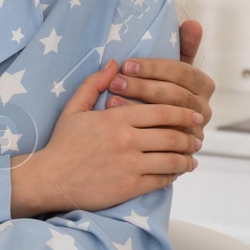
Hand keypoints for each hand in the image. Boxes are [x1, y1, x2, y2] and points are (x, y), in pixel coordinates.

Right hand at [11, 60, 199, 216]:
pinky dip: (174, 175)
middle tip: (198, 137)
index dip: (183, 113)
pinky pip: (162, 179)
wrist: (50, 179)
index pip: (162, 111)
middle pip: (172, 135)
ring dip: (188, 158)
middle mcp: (127, 140)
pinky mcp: (130, 186)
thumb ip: (94, 83)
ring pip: (172, 159)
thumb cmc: (62, 143)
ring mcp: (130, 164)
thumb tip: (114, 63)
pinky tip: (177, 173)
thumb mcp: (74, 108)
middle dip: (190, 136)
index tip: (196, 115)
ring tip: (193, 157)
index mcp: (117, 118)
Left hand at [106, 19, 215, 140]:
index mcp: (203, 84)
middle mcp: (203, 108)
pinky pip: (162, 139)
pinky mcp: (183, 152)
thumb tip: (193, 23)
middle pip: (175, 95)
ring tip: (111, 100)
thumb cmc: (160, 91)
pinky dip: (140, 129)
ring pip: (168, 117)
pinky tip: (119, 122)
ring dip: (137, 107)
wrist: (155, 133)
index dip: (154, 68)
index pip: (182, 72)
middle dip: (143, 87)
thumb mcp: (170, 69)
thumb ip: (182, 46)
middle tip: (115, 82)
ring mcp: (194, 131)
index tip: (127, 64)